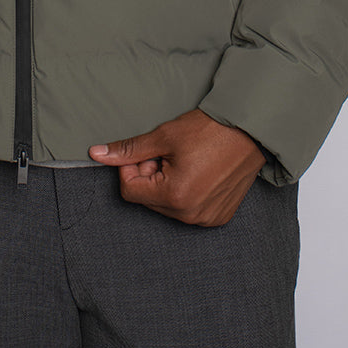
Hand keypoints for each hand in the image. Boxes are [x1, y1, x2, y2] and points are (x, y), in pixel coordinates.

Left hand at [88, 108, 265, 226]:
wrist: (250, 130)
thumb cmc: (209, 129)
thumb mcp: (163, 135)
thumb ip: (129, 149)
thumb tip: (96, 154)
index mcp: (175, 196)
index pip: (130, 190)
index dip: (131, 167)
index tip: (147, 151)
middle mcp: (191, 215)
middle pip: (148, 199)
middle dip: (149, 175)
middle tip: (167, 153)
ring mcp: (207, 218)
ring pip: (167, 205)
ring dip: (167, 184)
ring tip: (186, 161)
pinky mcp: (219, 216)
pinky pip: (189, 209)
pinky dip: (186, 192)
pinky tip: (199, 171)